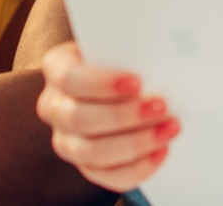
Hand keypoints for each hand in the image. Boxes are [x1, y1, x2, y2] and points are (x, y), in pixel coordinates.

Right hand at [36, 41, 178, 191]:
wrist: (122, 83)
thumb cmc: (121, 58)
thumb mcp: (120, 46)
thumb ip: (131, 51)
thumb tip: (164, 61)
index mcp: (57, 68)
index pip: (70, 78)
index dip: (102, 83)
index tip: (137, 82)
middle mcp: (54, 106)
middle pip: (78, 118)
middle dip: (124, 116)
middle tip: (161, 107)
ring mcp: (66, 139)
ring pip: (92, 152)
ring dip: (136, 143)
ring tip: (168, 129)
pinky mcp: (85, 165)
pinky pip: (107, 176)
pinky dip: (138, 168)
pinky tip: (161, 151)